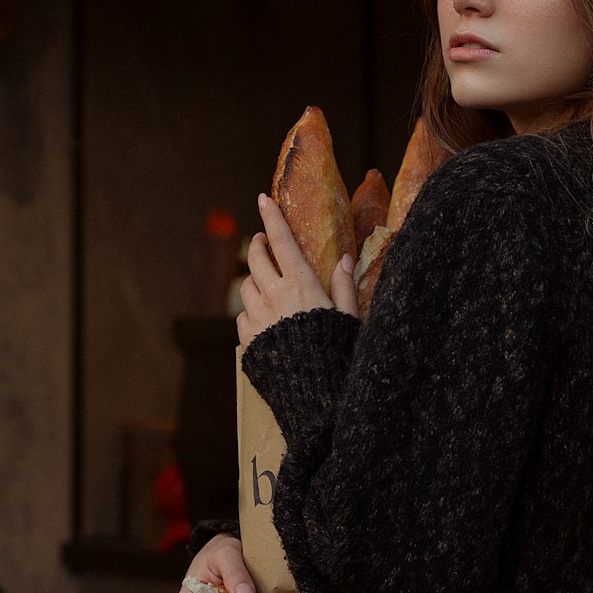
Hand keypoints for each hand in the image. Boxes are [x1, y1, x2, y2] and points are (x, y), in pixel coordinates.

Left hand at [237, 194, 357, 347]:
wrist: (313, 393)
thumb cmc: (337, 354)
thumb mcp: (349, 318)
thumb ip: (343, 287)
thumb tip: (343, 260)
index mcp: (302, 286)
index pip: (283, 242)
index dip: (272, 218)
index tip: (263, 199)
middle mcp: (274, 296)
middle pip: (256, 258)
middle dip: (258, 245)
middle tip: (262, 242)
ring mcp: (257, 317)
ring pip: (247, 285)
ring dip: (255, 278)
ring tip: (266, 282)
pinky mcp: (248, 338)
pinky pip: (243, 315)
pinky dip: (251, 309)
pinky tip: (263, 316)